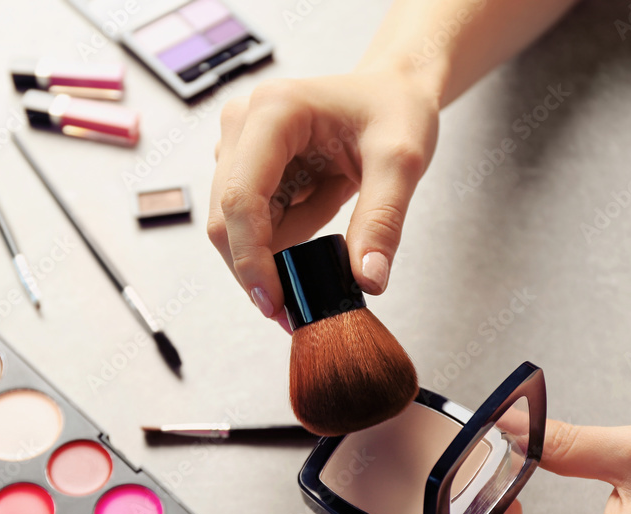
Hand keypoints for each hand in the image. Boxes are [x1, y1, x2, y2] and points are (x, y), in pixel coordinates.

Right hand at [207, 67, 441, 326]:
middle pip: (228, 221)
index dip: (251, 260)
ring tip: (333, 199)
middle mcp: (242, 125)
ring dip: (286, 239)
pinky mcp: (242, 165)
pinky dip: (288, 230)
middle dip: (267, 260)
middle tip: (313, 284)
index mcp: (273, 112)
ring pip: (239, 228)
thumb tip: (367, 279)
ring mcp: (237, 145)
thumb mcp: (402, 161)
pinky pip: (254, 222)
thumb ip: (382, 221)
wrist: (391, 92)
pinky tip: (320, 197)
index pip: (241, 200)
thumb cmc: (395, 110)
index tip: (276, 304)